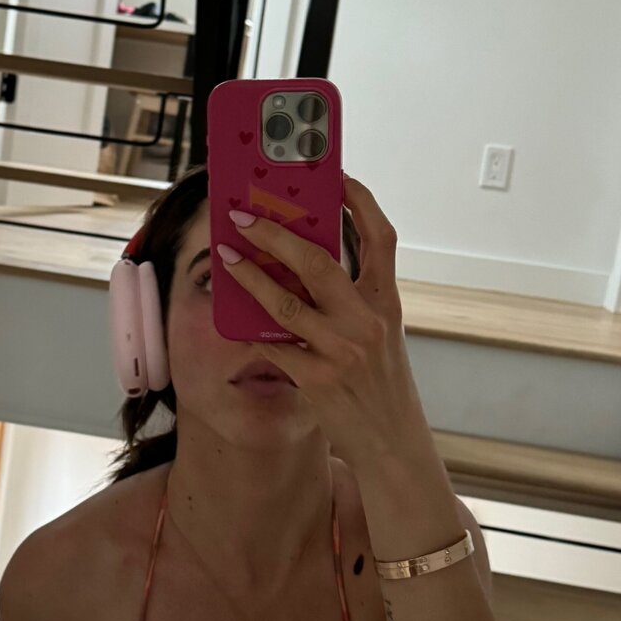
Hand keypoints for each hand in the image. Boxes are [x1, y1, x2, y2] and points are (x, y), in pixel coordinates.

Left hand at [216, 172, 420, 472]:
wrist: (393, 443)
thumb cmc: (383, 385)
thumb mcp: (381, 334)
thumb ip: (353, 299)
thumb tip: (306, 261)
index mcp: (387, 302)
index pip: (380, 238)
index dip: (358, 201)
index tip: (335, 177)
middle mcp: (368, 320)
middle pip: (318, 261)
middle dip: (276, 234)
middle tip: (246, 218)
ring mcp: (342, 350)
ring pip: (285, 303)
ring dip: (250, 277)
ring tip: (226, 259)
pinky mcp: (318, 379)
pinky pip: (274, 346)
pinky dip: (253, 332)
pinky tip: (237, 320)